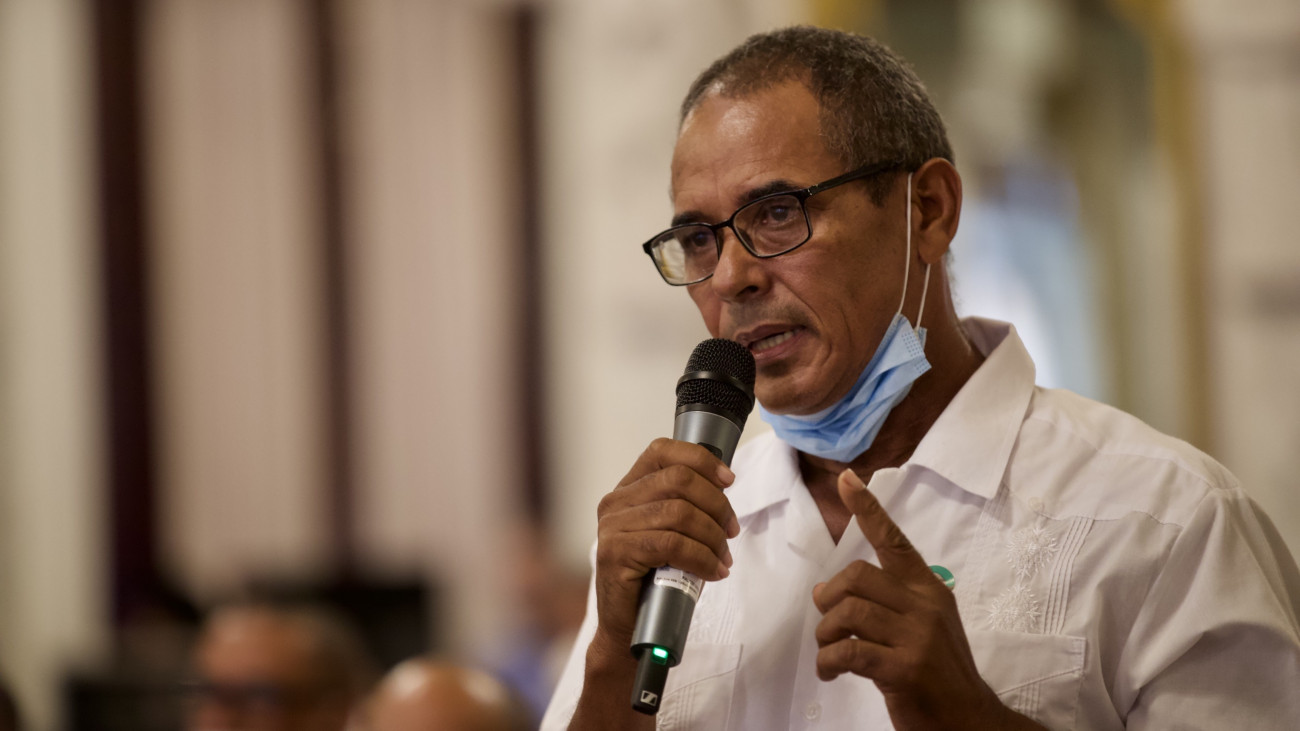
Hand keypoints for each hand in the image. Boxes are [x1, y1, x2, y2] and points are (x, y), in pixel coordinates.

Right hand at [588, 438, 739, 662]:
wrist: (628, 631)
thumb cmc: (655, 582)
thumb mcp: (672, 534)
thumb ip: (686, 507)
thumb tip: (724, 486)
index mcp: (627, 491)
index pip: (662, 451)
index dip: (700, 459)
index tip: (729, 481)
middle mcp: (615, 503)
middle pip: (678, 480)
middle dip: (716, 505)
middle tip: (731, 532)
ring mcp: (612, 528)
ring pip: (680, 513)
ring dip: (713, 537)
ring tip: (723, 558)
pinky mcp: (616, 554)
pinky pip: (672, 544)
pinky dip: (702, 558)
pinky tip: (713, 572)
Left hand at [813, 469, 1041, 729]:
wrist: (969, 720)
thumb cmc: (938, 673)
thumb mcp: (921, 627)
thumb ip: (884, 603)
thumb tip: (828, 589)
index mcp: (928, 589)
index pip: (894, 541)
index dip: (868, 510)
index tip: (848, 479)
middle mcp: (925, 605)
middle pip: (856, 576)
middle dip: (829, 598)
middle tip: (827, 623)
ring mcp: (917, 637)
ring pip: (848, 612)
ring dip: (825, 633)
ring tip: (829, 652)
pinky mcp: (904, 668)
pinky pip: (848, 650)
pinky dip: (828, 661)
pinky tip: (831, 672)